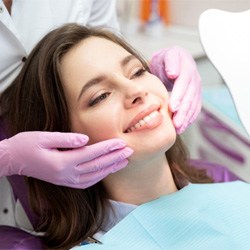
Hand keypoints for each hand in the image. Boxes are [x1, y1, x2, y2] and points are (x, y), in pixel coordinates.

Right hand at [0, 131, 132, 187]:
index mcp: (62, 162)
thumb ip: (67, 139)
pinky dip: (100, 176)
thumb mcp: (44, 137)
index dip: (108, 148)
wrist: (14, 160)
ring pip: (94, 176)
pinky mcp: (65, 182)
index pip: (91, 154)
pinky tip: (107, 170)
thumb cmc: (26, 145)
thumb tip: (86, 139)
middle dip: (115, 158)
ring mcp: (66, 180)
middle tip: (130, 151)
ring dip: (111, 168)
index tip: (121, 142)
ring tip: (124, 160)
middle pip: (96, 166)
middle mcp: (66, 174)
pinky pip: (87, 182)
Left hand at [149, 46, 201, 133]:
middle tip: (176, 124)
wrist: (171, 62)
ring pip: (193, 105)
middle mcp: (194, 79)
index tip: (173, 107)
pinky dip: (189, 118)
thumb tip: (173, 73)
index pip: (184, 83)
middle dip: (183, 112)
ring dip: (186, 118)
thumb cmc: (165, 60)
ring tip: (178, 129)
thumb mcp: (166, 55)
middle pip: (190, 97)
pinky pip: (194, 109)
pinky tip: (183, 127)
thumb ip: (171, 62)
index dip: (179, 96)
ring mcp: (196, 88)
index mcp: (187, 68)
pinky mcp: (195, 96)